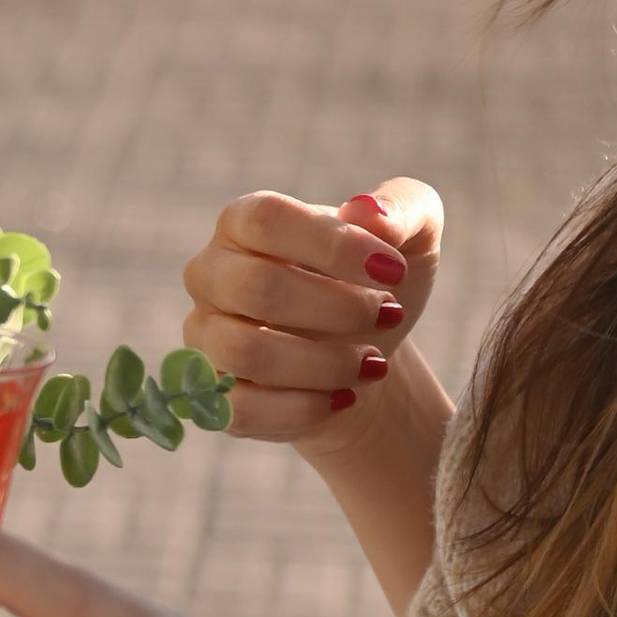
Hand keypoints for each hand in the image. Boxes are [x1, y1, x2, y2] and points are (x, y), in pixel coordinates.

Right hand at [181, 178, 442, 451]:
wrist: (367, 356)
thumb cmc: (378, 286)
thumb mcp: (412, 240)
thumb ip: (403, 207)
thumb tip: (366, 212)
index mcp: (245, 221)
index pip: (266, 220)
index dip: (333, 245)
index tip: (394, 271)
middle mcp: (211, 274)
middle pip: (255, 286)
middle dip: (338, 308)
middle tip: (389, 316)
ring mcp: (205, 336)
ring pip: (245, 352)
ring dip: (325, 363)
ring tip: (373, 364)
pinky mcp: (211, 396)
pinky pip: (239, 408)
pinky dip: (303, 408)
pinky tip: (344, 398)